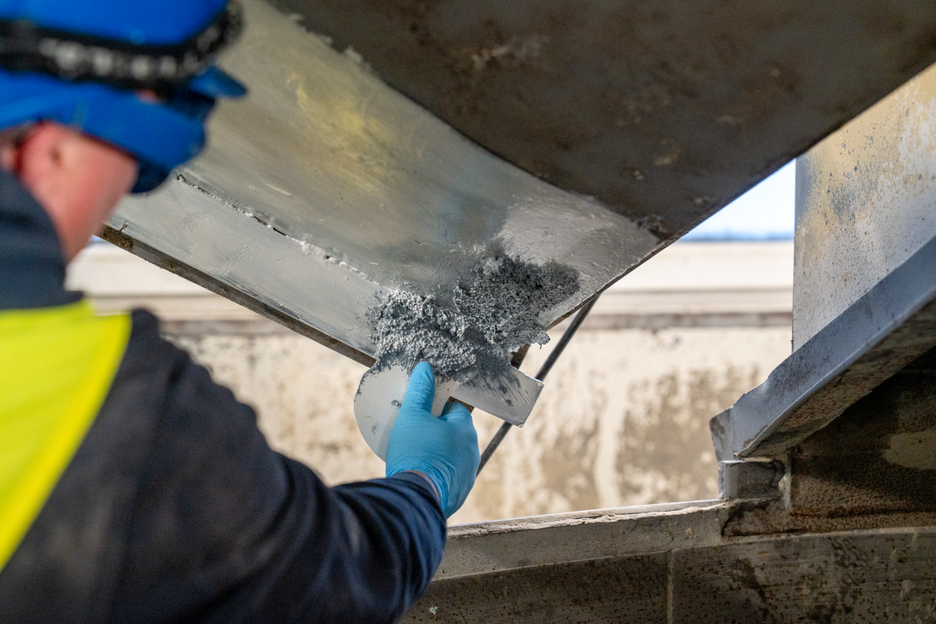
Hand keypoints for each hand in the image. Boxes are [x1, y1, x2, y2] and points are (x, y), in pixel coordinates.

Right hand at [385, 362, 479, 516]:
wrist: (415, 498)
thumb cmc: (415, 451)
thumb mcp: (412, 415)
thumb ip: (419, 392)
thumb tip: (425, 369)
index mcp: (466, 431)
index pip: (456, 411)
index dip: (438, 409)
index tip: (422, 413)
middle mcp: (472, 453)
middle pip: (455, 435)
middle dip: (438, 433)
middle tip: (415, 434)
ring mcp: (467, 476)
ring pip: (453, 458)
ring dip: (438, 455)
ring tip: (415, 456)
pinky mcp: (458, 496)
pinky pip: (448, 479)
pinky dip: (436, 475)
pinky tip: (419, 475)